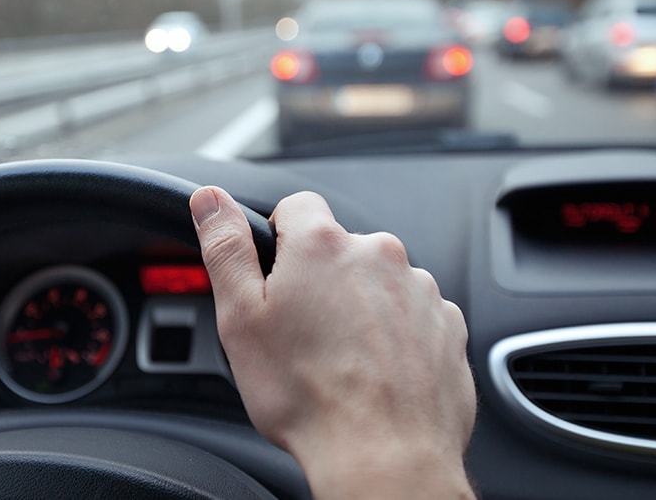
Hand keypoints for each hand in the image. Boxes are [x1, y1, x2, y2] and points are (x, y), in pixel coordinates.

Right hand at [191, 187, 475, 499]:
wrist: (383, 455)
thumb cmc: (308, 396)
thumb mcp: (241, 317)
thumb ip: (225, 247)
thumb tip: (209, 199)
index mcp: (322, 245)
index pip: (296, 206)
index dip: (277, 239)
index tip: (274, 278)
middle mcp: (379, 255)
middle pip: (338, 249)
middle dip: (319, 280)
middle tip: (301, 332)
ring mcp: (420, 289)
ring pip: (377, 283)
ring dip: (359, 308)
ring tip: (340, 360)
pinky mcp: (446, 325)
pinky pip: (412, 316)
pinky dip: (394, 335)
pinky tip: (374, 371)